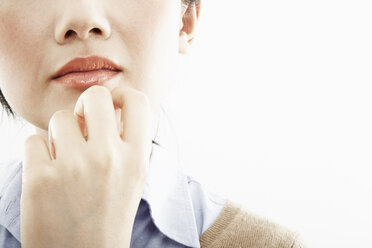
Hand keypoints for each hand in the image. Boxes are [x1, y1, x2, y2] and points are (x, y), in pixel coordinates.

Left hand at [20, 85, 153, 247]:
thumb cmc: (107, 217)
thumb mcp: (133, 179)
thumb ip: (127, 142)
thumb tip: (111, 107)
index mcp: (136, 159)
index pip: (138, 101)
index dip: (122, 95)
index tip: (112, 104)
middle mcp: (109, 158)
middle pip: (95, 96)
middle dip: (85, 105)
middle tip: (82, 123)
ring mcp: (74, 167)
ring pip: (60, 118)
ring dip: (59, 134)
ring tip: (64, 159)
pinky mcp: (41, 178)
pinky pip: (33, 140)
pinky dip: (38, 153)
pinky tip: (48, 174)